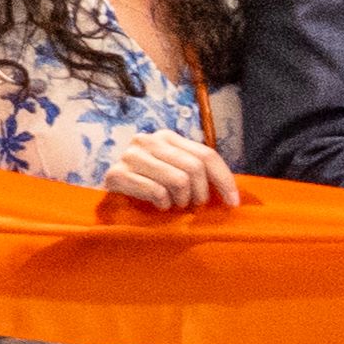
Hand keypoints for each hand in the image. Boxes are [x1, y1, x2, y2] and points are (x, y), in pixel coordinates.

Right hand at [97, 131, 240, 215]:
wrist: (109, 195)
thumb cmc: (149, 186)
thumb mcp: (175, 173)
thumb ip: (198, 174)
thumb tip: (233, 195)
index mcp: (167, 137)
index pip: (207, 155)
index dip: (225, 180)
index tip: (233, 204)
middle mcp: (148, 140)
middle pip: (195, 167)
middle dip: (201, 194)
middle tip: (194, 206)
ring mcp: (130, 156)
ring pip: (178, 180)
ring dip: (181, 201)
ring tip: (175, 205)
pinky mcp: (116, 174)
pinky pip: (157, 192)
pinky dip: (163, 204)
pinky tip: (159, 206)